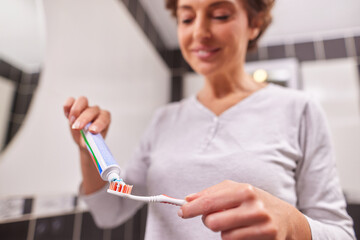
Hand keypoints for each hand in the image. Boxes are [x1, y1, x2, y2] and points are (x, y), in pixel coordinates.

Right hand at [63, 96, 110, 150]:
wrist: (85, 140)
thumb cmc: (92, 141)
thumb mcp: (93, 143)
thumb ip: (90, 142)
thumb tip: (85, 144)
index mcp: (105, 119)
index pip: (104, 118)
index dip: (99, 123)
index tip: (92, 131)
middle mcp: (97, 111)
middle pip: (92, 110)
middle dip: (84, 119)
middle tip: (76, 128)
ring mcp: (86, 107)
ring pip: (83, 100)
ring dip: (76, 110)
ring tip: (71, 121)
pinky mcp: (75, 106)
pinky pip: (71, 100)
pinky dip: (67, 106)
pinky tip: (66, 115)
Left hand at [178, 180, 310, 239]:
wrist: (288, 219)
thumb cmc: (255, 202)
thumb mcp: (236, 190)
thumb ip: (211, 193)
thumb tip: (187, 199)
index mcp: (245, 190)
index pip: (209, 202)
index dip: (191, 209)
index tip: (181, 212)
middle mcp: (255, 207)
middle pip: (213, 222)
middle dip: (209, 221)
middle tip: (216, 218)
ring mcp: (263, 225)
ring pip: (224, 237)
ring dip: (224, 232)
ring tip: (236, 224)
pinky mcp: (268, 239)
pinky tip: (246, 232)